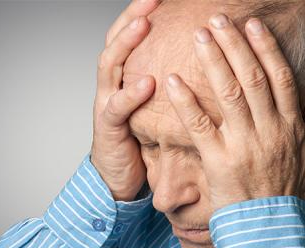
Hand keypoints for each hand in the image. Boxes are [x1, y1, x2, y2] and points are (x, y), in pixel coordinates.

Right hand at [90, 0, 159, 201]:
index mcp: (124, 77)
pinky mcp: (107, 127)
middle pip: (114, 41)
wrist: (118, 174)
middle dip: (131, 17)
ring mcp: (105, 103)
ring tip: (142, 25)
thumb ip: (165, 85)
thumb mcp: (153, 107)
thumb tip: (199, 62)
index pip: (129, 38)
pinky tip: (146, 82)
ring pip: (108, 66)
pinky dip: (129, 94)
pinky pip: (116, 107)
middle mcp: (111, 84)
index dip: (141, 14)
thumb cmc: (139, 138)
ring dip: (125, 44)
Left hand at [164, 14, 304, 210]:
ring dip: (213, 61)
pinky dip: (187, 100)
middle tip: (218, 20)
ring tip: (199, 36)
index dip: (266, 48)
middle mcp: (271, 130)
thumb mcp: (291, 150)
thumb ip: (282, 121)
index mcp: (290, 126)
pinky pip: (200, 125)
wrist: (268, 225)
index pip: (280, 78)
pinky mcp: (221, 161)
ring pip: (230, 94)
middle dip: (235, 45)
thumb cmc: (275, 187)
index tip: (251, 26)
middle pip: (253, 78)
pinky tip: (173, 80)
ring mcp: (246, 145)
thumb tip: (275, 93)